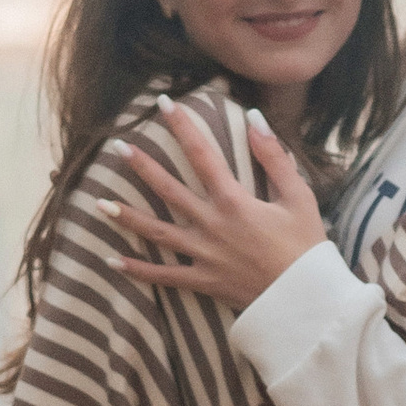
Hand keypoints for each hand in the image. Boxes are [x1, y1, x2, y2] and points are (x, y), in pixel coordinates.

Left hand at [111, 103, 325, 310]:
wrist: (305, 300)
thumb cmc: (306, 246)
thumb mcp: (299, 196)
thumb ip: (274, 157)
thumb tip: (254, 119)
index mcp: (234, 201)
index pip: (201, 155)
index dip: (182, 126)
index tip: (163, 104)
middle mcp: (211, 225)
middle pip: (168, 189)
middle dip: (142, 165)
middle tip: (118, 146)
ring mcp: (203, 255)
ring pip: (156, 232)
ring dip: (127, 216)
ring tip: (99, 203)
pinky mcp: (203, 281)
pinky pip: (164, 276)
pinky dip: (137, 270)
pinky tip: (113, 260)